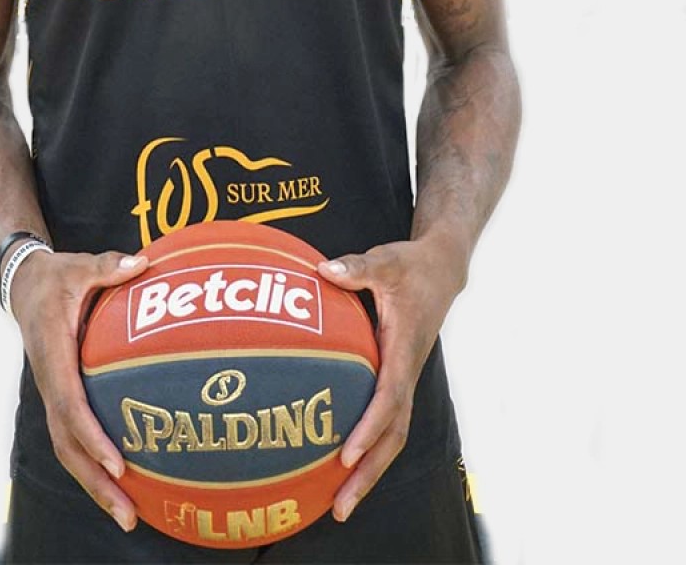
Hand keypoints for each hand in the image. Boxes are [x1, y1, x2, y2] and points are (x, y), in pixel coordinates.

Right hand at [9, 247, 148, 530]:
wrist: (24, 285)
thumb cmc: (58, 277)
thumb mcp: (79, 266)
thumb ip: (108, 266)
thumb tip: (141, 263)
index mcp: (53, 352)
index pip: (70, 403)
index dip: (91, 436)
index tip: (117, 463)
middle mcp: (49, 381)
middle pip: (67, 442)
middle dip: (95, 480)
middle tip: (128, 513)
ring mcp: (52, 393)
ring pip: (67, 449)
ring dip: (93, 484)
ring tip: (128, 516)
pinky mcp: (59, 398)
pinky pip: (72, 439)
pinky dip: (92, 467)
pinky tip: (121, 486)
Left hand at [317, 237, 465, 521]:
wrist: (442, 271)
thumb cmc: (411, 267)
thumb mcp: (387, 261)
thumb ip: (358, 267)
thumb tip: (324, 269)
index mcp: (403, 350)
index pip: (388, 398)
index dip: (368, 428)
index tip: (345, 455)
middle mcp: (406, 373)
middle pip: (392, 435)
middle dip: (368, 472)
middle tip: (340, 506)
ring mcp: (404, 380)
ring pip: (392, 436)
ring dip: (369, 471)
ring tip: (339, 504)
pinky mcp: (398, 380)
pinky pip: (386, 424)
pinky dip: (369, 449)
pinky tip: (341, 466)